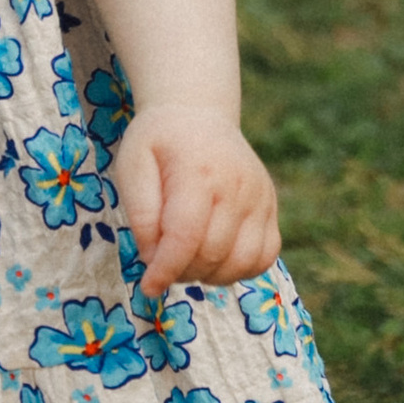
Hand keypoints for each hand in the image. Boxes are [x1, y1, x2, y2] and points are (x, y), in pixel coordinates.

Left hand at [116, 106, 281, 289]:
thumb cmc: (159, 142)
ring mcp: (260, 196)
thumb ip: (141, 214)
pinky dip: (239, 269)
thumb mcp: (132, 166)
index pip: (186, 236)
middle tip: (163, 264)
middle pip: (213, 253)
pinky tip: (215, 258)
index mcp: (199, 171)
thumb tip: (154, 258)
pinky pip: (265, 257)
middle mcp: (238, 184)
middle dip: (182, 272)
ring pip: (243, 262)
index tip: (148, 287)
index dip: (166, 269)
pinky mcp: (271, 206)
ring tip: (187, 260)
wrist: (197, 114)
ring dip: (211, 275)